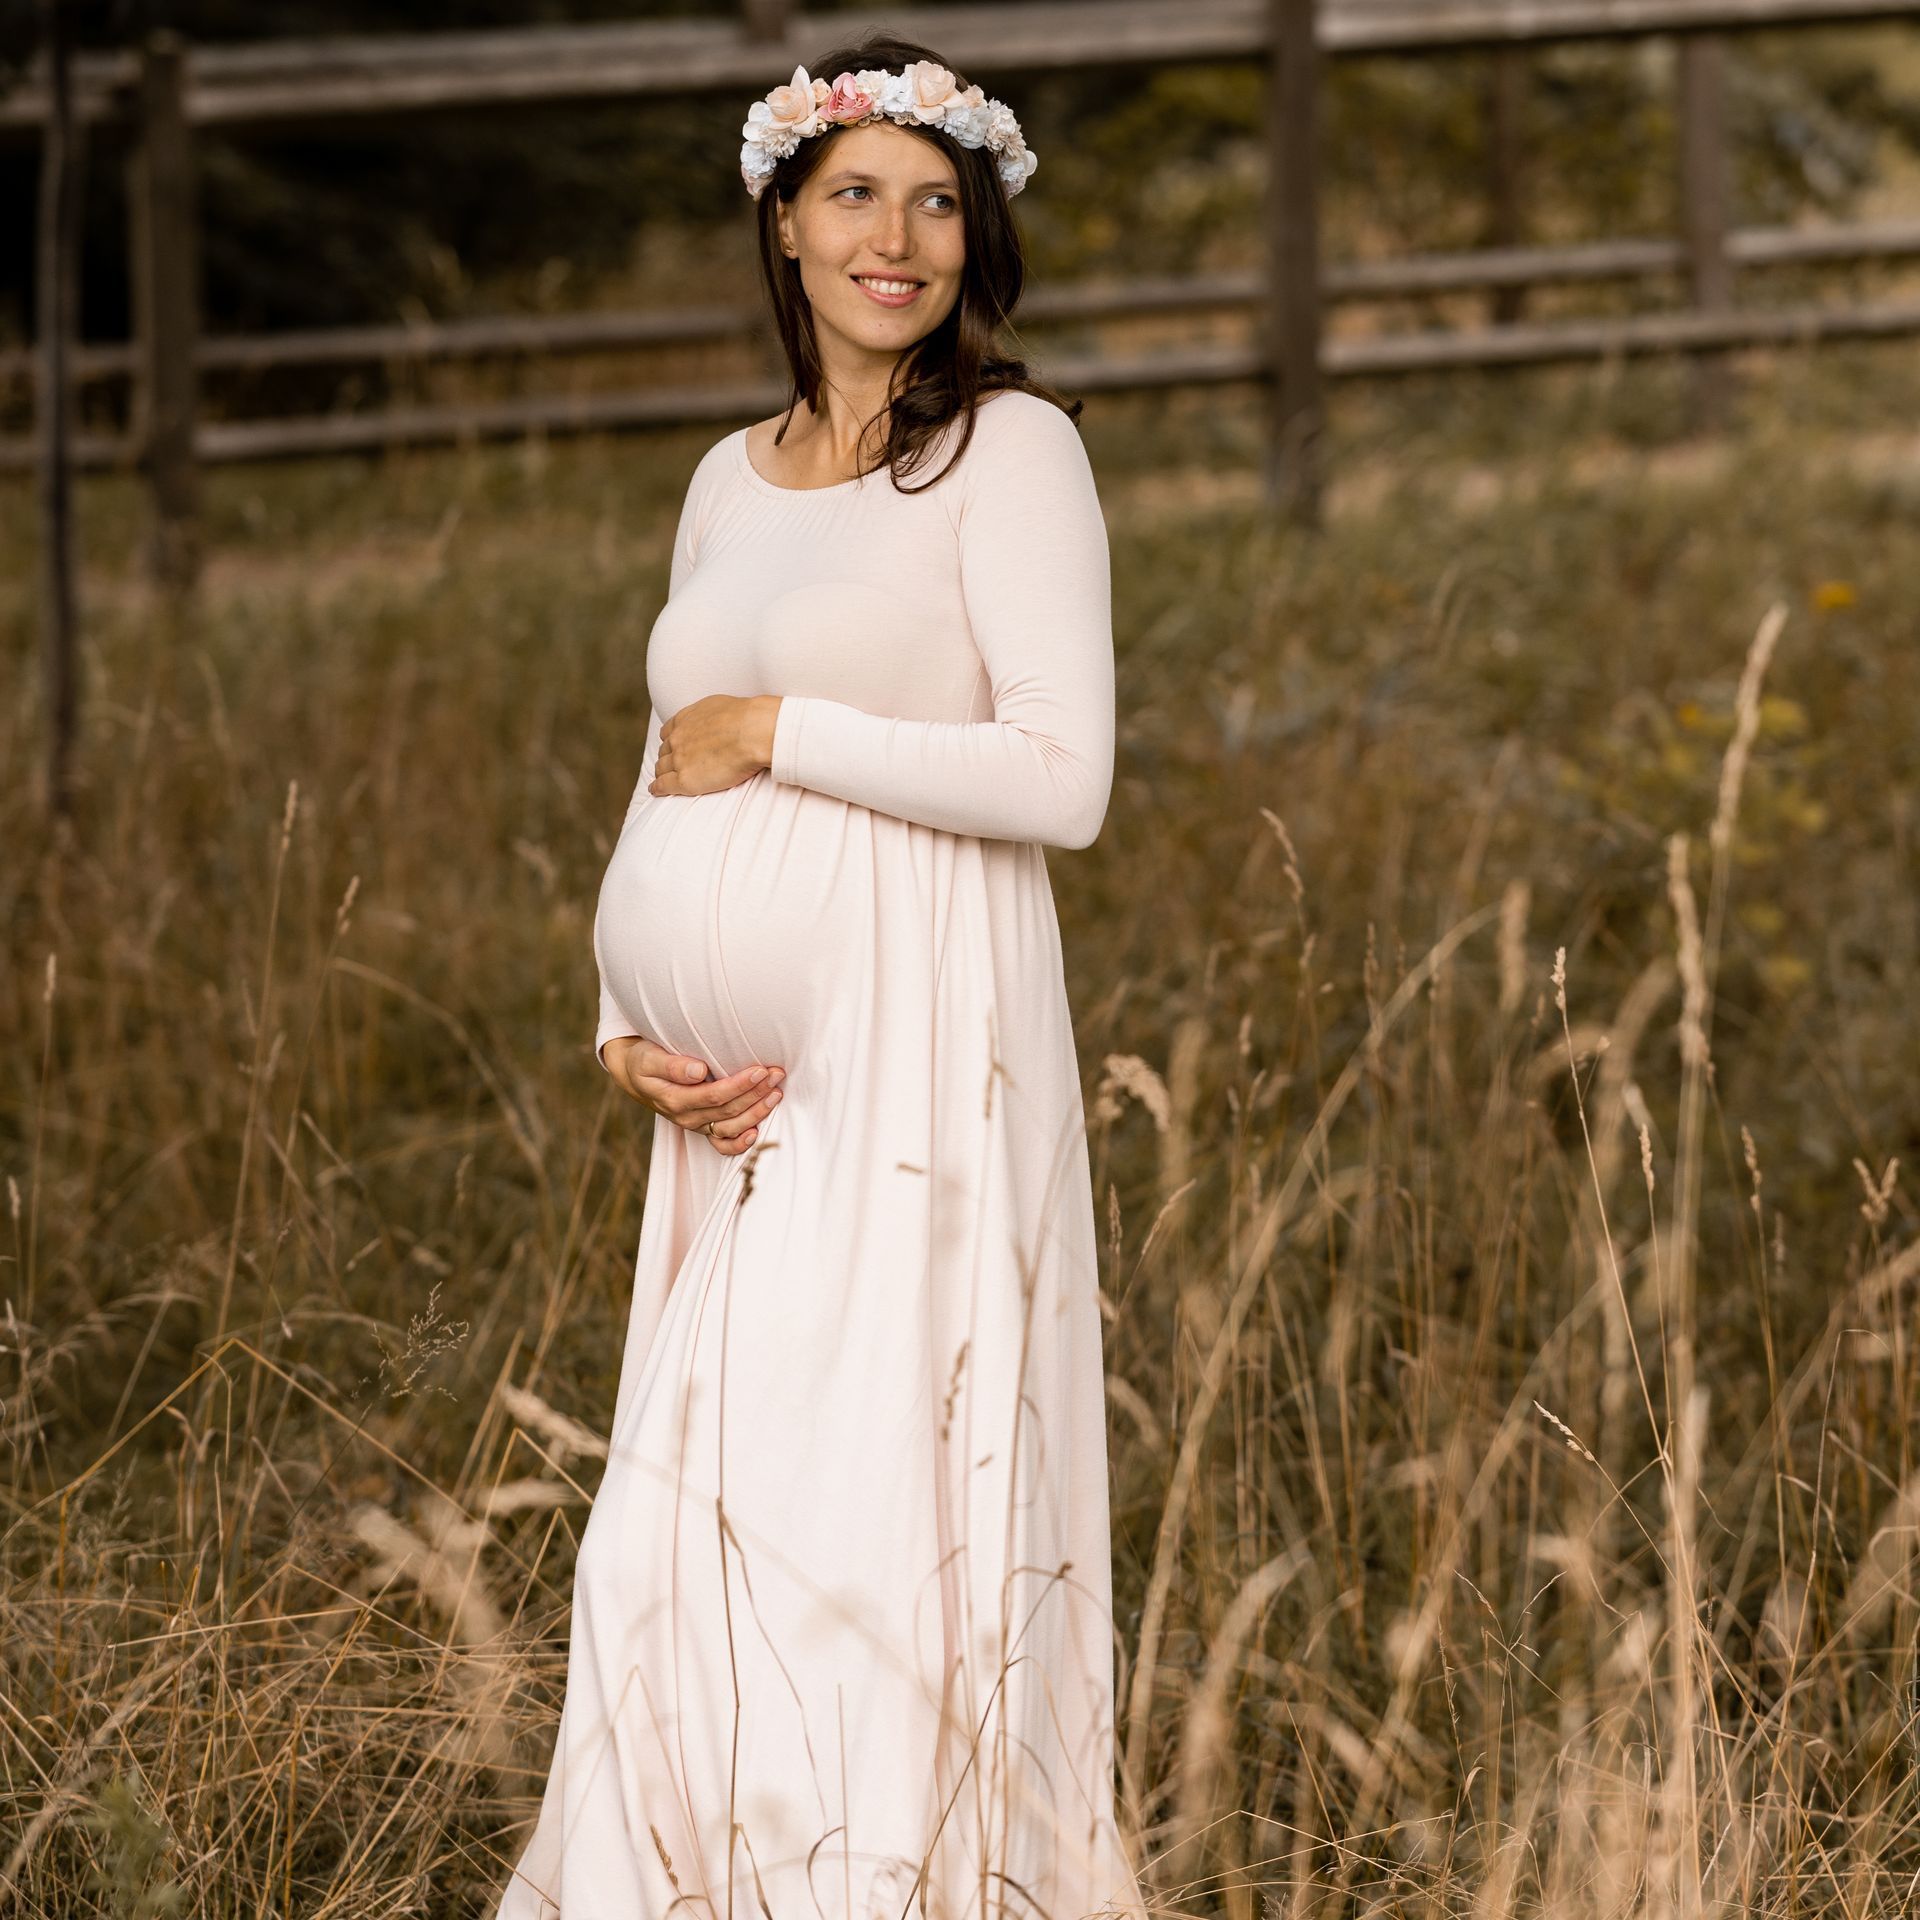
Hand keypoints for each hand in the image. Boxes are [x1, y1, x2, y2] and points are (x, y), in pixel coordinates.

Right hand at [601, 1034, 785, 1155]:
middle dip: (756, 1094)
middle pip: (728, 1110)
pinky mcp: (703, 1127)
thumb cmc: (645, 1061)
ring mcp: (696, 1124)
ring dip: (757, 1113)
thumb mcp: (649, 1058)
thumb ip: (672, 1065)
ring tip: (776, 1094)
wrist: (636, 1074)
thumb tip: (699, 1071)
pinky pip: (722, 1144)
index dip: (739, 1085)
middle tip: (777, 1075)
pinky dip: (739, 1144)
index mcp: (674, 1099)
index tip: (760, 1070)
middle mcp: (687, 1116)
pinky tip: (756, 1133)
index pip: (713, 1096)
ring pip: (731, 1127)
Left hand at [650, 694, 780, 797]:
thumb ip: (711, 714)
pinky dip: (658, 788)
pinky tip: (656, 791)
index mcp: (685, 719)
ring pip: (661, 768)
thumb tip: (718, 719)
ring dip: (662, 773)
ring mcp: (679, 759)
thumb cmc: (745, 718)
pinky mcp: (685, 779)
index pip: (668, 732)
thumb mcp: (721, 706)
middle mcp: (678, 738)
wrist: (752, 733)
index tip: (674, 747)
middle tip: (673, 766)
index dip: (671, 741)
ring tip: (664, 780)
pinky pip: (663, 785)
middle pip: (664, 751)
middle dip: (667, 757)